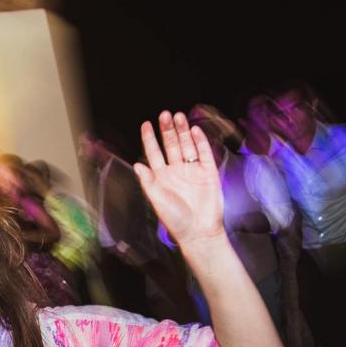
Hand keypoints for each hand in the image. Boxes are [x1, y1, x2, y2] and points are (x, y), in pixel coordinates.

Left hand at [134, 111, 224, 246]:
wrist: (199, 231)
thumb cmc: (176, 220)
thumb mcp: (157, 200)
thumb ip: (148, 181)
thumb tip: (137, 164)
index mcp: (161, 177)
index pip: (154, 153)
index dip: (150, 139)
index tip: (146, 124)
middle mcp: (176, 171)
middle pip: (171, 145)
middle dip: (167, 130)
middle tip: (164, 114)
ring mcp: (192, 171)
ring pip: (187, 146)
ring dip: (183, 131)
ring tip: (178, 116)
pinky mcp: (208, 173)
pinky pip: (203, 153)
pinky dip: (199, 141)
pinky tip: (194, 130)